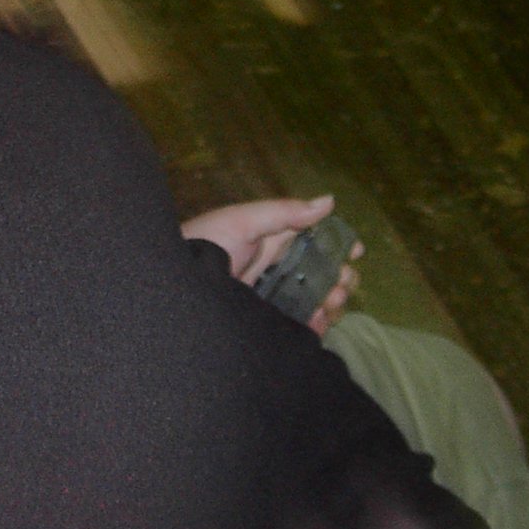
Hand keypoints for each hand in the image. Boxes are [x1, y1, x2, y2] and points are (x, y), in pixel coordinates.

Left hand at [180, 196, 361, 334]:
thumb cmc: (203, 246)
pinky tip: (320, 319)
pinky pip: (303, 327)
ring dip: (334, 299)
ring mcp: (274, 299)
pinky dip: (319, 324)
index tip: (355, 250)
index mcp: (271, 242)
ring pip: (318, 300)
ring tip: (331, 300)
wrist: (173, 290)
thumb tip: (329, 201)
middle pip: (323, 273)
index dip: (338, 245)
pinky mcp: (270, 326)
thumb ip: (283, 213)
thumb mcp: (241, 222)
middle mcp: (276, 270)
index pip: (315, 242)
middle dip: (341, 275)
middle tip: (342, 280)